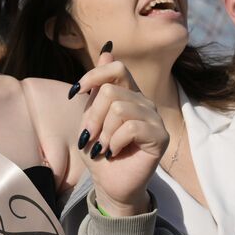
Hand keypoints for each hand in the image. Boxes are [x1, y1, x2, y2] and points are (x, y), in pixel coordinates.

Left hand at [70, 44, 166, 216]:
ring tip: (104, 147)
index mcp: (128, 94)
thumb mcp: (90, 118)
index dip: (93, 75)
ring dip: (104, 132)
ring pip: (120, 109)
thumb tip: (106, 49)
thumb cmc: (98, 152)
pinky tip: (114, 152)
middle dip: (92, 116)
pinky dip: (115, 141)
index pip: (116, 68)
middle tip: (90, 137)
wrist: (109, 185)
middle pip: (111, 90)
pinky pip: (131, 127)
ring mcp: (154, 118)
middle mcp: (143, 102)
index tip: (74, 93)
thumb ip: (96, 89)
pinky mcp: (160, 136)